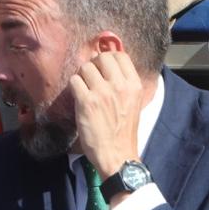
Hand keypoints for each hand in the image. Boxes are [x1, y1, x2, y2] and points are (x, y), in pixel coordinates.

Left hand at [70, 50, 146, 185]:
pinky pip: (74, 81)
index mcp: (134, 85)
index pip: (120, 55)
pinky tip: (78, 98)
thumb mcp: (134, 102)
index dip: (109, 58)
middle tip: (91, 78)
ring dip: (82, 76)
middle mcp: (119, 85)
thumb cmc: (124, 131)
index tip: (103, 68)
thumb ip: (125, 84)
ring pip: (85, 67)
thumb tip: (110, 66)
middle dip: (94, 65)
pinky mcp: (86, 102)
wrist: (117, 155)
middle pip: (102, 57)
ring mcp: (102, 92)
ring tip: (84, 89)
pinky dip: (74, 87)